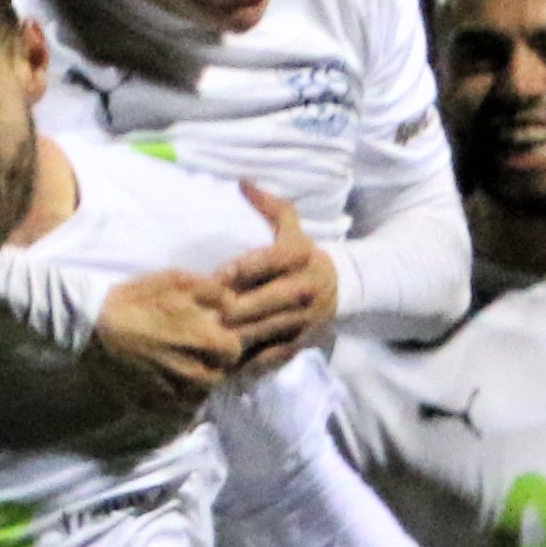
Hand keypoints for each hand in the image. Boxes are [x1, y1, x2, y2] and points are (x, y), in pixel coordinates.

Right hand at [81, 269, 243, 424]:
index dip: (224, 341)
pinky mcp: (153, 406)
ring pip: (197, 395)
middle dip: (210, 365)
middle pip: (218, 376)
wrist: (90, 329)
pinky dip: (173, 399)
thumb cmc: (134, 300)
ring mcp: (175, 394)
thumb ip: (213, 291)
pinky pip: (174, 410)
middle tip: (191, 352)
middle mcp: (197, 374)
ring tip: (175, 368)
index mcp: (210, 342)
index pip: (235, 350)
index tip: (210, 335)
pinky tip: (160, 382)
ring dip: (193, 384)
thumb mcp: (177, 280)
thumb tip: (232, 301)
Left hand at [218, 184, 339, 376]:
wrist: (341, 289)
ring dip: (235, 337)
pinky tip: (221, 364)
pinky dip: (246, 361)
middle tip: (204, 312)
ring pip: (265, 330)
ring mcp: (302, 319)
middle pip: (264, 301)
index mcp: (299, 257)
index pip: (268, 261)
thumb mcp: (291, 228)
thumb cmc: (301, 255)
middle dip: (234, 308)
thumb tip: (242, 182)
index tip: (216, 276)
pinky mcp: (298, 343)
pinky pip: (270, 355)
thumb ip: (269, 205)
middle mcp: (303, 288)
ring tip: (205, 339)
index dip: (241, 269)